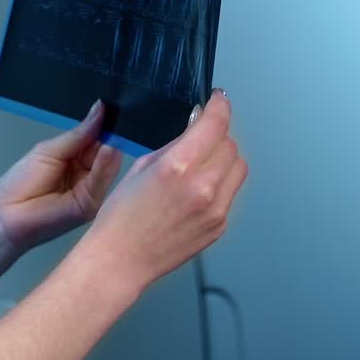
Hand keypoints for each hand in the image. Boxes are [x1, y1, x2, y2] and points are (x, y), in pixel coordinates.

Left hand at [0, 101, 123, 253]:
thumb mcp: (50, 150)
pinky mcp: (90, 206)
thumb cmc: (20, 183)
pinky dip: (105, 165)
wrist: (5, 215)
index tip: (114, 107)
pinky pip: (102, 182)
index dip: (106, 125)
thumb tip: (100, 109)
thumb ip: (79, 134)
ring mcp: (91, 191)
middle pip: (107, 151)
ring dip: (110, 148)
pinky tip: (108, 149)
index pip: (98, 139)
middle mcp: (87, 175)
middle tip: (118, 115)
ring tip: (113, 130)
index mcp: (77, 159)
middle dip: (112, 134)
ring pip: (109, 166)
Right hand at [81, 90, 248, 296]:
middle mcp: (203, 187)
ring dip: (224, 158)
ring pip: (238, 167)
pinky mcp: (220, 225)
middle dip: (217, 134)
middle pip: (230, 144)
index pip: (215, 124)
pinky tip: (197, 189)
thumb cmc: (121, 218)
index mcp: (178, 167)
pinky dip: (220, 183)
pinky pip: (231, 193)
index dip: (219, 106)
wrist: (122, 259)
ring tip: (202, 163)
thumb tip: (193, 129)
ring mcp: (216, 209)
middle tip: (200, 136)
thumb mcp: (140, 168)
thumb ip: (172, 147)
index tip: (218, 99)